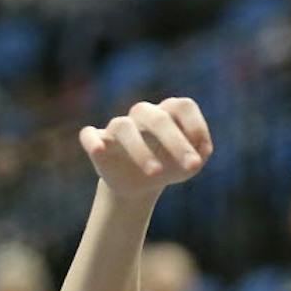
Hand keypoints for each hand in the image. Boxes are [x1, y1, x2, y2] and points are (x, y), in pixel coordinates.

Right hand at [79, 97, 212, 199]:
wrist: (142, 184)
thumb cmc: (171, 166)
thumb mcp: (190, 166)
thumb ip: (200, 155)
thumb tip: (201, 150)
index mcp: (170, 114)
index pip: (183, 106)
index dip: (196, 125)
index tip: (202, 152)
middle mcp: (144, 115)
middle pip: (157, 117)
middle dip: (176, 141)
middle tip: (191, 165)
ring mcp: (119, 127)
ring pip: (124, 126)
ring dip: (140, 149)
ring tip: (156, 173)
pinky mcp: (98, 142)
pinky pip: (88, 134)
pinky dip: (92, 141)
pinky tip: (98, 150)